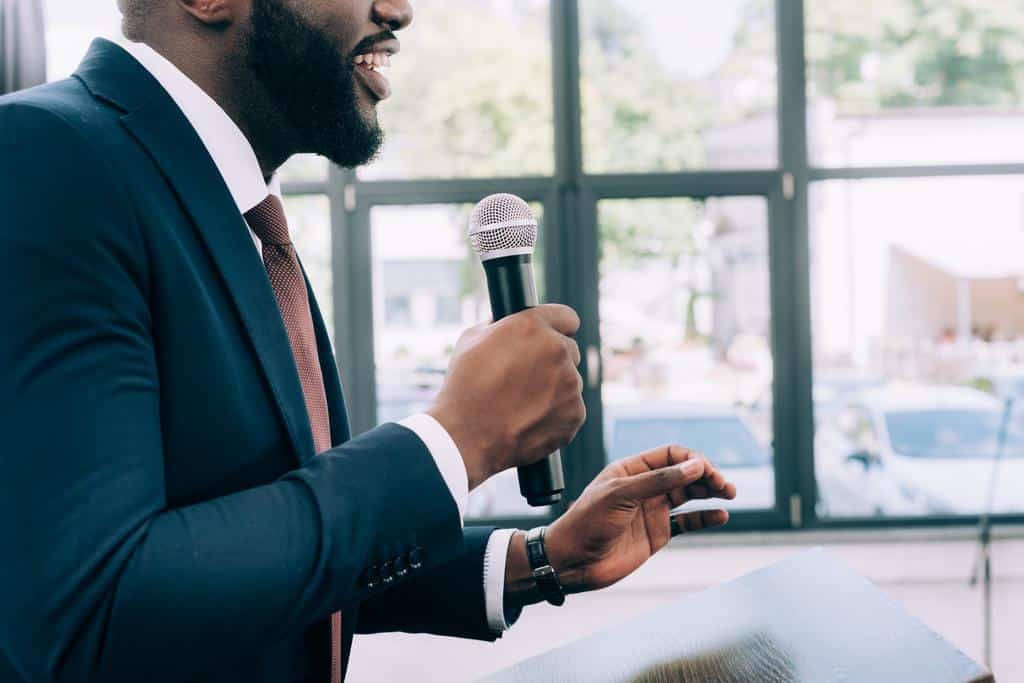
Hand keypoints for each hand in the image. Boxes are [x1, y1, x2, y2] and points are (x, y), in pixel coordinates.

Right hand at [428, 304, 584, 488]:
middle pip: (570, 351)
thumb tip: (506, 325)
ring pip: (570, 382)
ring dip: (555, 389)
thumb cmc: (464, 387)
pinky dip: (555, 415)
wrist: (466, 436)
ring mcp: (571, 384)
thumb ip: (499, 327)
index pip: (567, 317)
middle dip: (553, 361)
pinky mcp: (575, 414)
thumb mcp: (472, 340)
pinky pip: (570, 409)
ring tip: (522, 405)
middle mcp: (557, 350)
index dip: (558, 327)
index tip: (553, 337)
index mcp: (532, 326)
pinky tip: (529, 420)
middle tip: (527, 378)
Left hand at [509, 445, 734, 600]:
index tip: (705, 470)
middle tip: (723, 484)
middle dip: (705, 474)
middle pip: (683, 473)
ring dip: (709, 492)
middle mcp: (644, 487)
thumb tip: (695, 466)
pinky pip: (687, 521)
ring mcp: (652, 510)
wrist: (574, 561)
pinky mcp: (658, 533)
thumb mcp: (620, 495)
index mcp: (631, 470)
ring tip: (729, 493)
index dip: (690, 459)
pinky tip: (720, 515)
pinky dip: (705, 518)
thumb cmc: (587, 523)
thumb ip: (658, 481)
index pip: (669, 455)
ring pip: (689, 495)